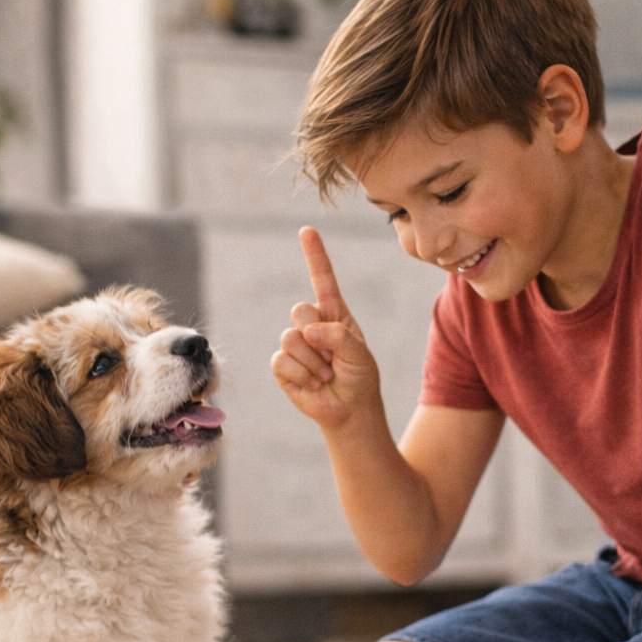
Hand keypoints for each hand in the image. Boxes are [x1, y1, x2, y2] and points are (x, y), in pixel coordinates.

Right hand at [271, 227, 381, 429]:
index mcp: (333, 314)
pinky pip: (282, 361)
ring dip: (313, 363)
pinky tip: (313, 384)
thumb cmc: (358, 378)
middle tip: (333, 359)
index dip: (314, 256)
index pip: (322, 280)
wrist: (349, 410)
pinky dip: (301, 375)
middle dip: (318, 337)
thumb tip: (307, 333)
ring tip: (326, 375)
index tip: (307, 231)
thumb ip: (338, 336)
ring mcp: (294, 344)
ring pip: (290, 339)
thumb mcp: (359, 353)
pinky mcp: (282, 366)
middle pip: (300, 310)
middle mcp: (311, 325)